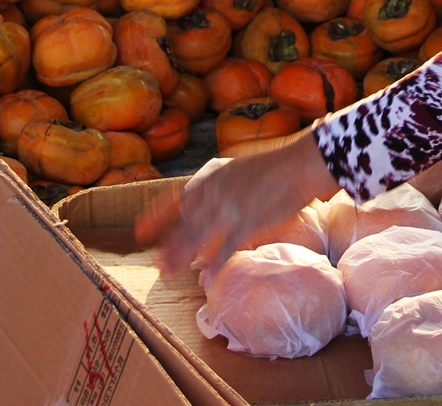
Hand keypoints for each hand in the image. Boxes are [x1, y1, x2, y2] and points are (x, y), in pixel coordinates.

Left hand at [134, 129, 340, 275]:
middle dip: (168, 247)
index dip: (155, 218)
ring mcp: (228, 207)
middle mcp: (213, 191)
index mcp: (210, 176)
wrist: (301, 163)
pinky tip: (208, 278)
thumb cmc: (275, 165)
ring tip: (168, 275)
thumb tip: (204, 203)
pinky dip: (215, 264)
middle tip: (157, 266)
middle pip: (183, 224)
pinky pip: (226, 248)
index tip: (140, 233)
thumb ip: (219, 186)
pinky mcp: (247, 222)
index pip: (174, 199)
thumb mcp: (238, 168)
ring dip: (181, 258)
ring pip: (197, 238)